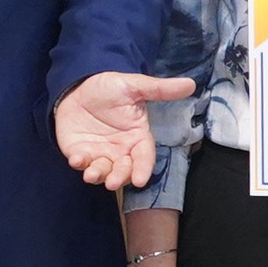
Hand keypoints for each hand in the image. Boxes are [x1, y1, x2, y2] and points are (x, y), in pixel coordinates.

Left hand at [57, 71, 193, 190]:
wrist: (78, 86)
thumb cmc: (109, 88)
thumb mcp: (134, 85)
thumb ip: (159, 89)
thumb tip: (191, 84)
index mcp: (137, 137)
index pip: (144, 157)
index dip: (142, 169)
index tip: (140, 180)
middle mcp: (120, 150)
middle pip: (124, 170)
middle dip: (119, 178)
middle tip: (113, 183)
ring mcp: (100, 154)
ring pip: (103, 171)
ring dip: (98, 175)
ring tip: (92, 175)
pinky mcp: (80, 153)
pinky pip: (81, 163)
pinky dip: (79, 164)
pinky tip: (76, 159)